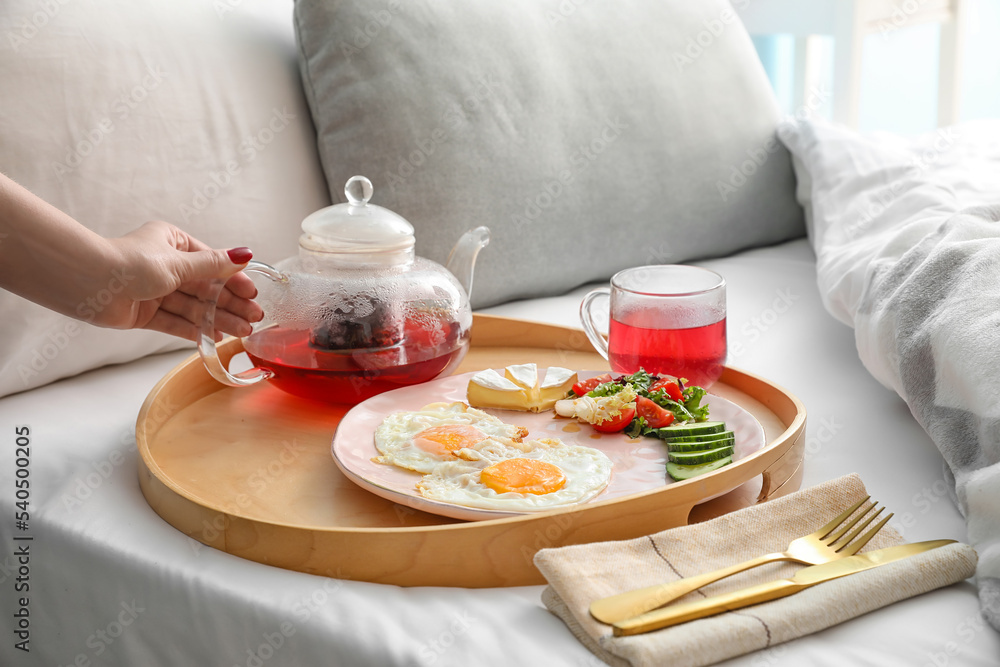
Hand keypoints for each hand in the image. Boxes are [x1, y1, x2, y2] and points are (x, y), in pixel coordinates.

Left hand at [103, 221, 263, 340]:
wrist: (88, 284)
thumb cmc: (130, 263)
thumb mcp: (179, 262)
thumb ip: (214, 265)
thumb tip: (245, 254)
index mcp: (173, 243)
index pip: (212, 264)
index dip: (234, 280)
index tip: (253, 294)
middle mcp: (165, 266)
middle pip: (204, 288)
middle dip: (229, 304)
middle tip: (254, 318)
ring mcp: (155, 291)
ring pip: (193, 307)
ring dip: (217, 319)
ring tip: (242, 331)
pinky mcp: (145, 313)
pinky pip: (175, 322)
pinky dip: (195, 330)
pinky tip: (216, 337)